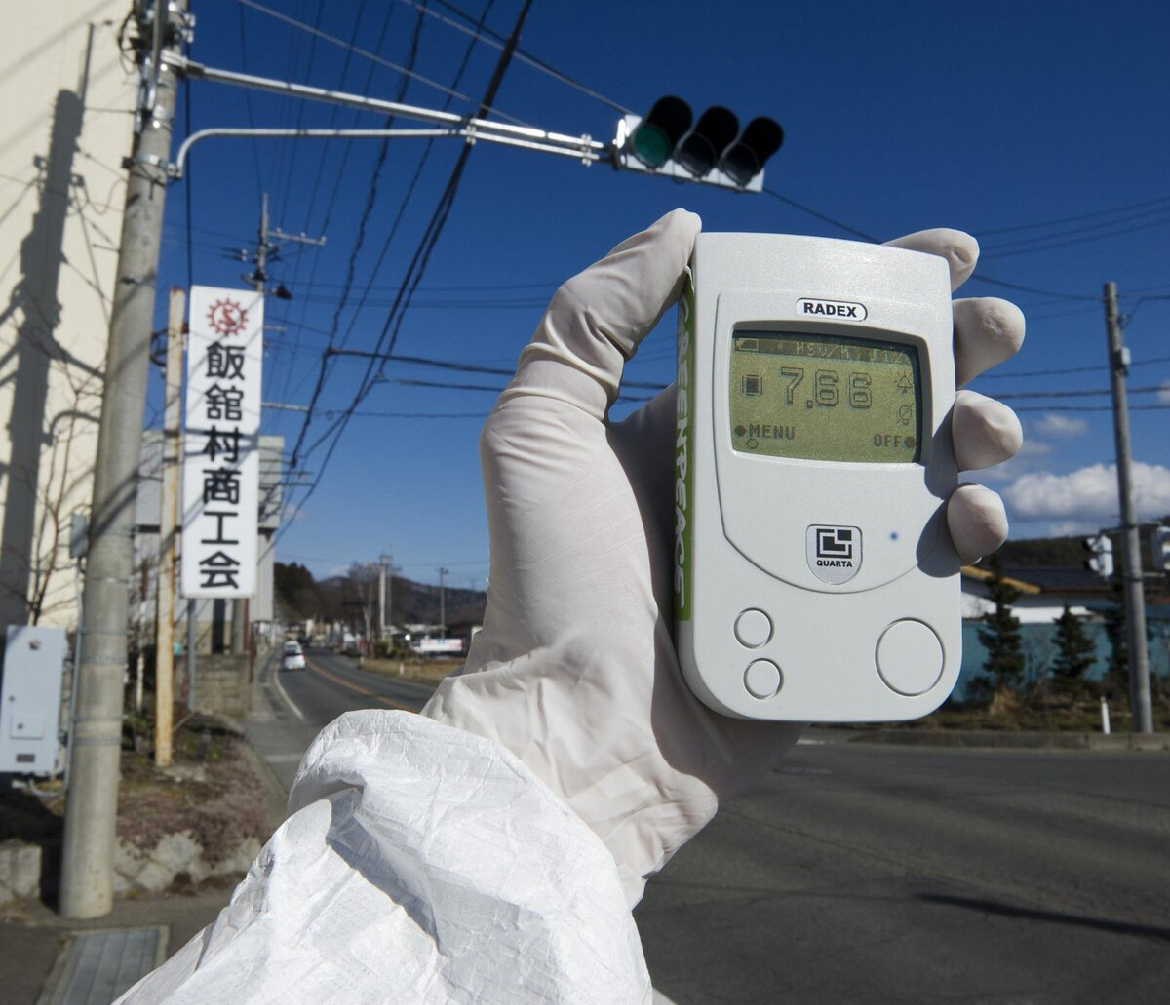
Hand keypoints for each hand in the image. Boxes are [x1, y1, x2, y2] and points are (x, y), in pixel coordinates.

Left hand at [422, 210, 1024, 905]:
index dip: (876, 291)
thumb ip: (590, 322)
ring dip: (974, 437)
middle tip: (993, 328)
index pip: (803, 338)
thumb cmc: (549, 583)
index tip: (942, 254)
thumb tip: (680, 226)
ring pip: (921, 477)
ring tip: (983, 430)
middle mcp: (764, 480)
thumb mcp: (539, 431)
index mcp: (706, 427)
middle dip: (951, 353)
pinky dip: (964, 538)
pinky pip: (924, 573)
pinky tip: (969, 520)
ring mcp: (809, 553)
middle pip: (883, 398)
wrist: (579, 729)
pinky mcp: (841, 623)